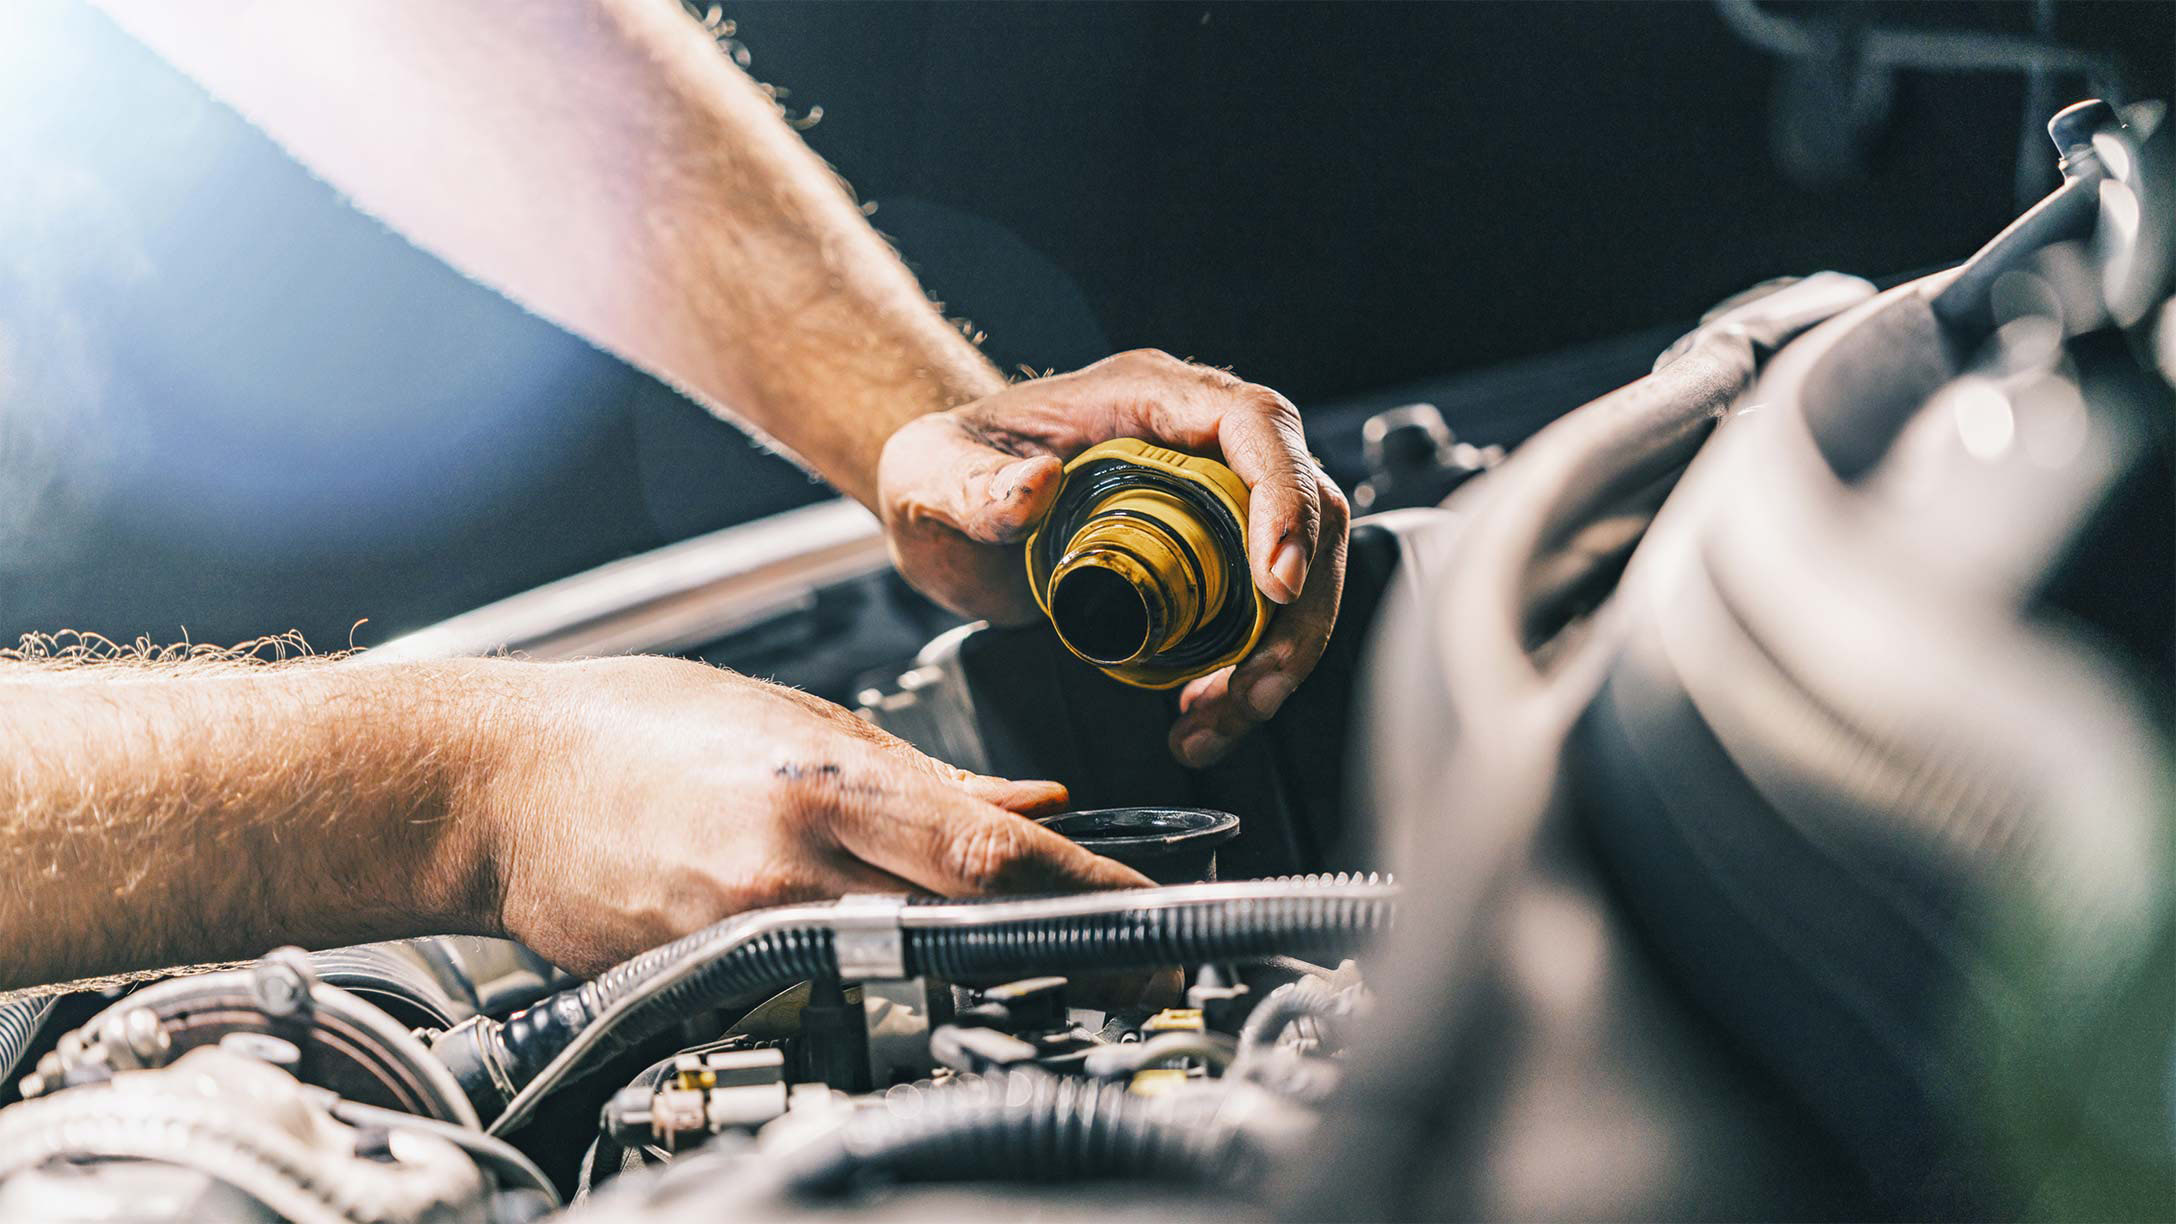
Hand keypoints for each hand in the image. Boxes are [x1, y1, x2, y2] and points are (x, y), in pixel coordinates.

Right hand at [472, 656, 1150, 974]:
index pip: (996, 854)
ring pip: (906, 975)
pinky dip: (885, 987)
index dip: (1093, 894)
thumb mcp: (798, 723)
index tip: (1154, 916)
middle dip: (1062, 952)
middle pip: (968, 929)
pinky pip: (826, 993)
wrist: (494, 784)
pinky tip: (908, 972)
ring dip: (981, 975)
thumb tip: (1030, 803)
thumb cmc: (632, 729)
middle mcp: (791, 871)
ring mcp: (746, 939)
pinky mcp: (708, 986)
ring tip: (1041, 971)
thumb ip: (925, 777)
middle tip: (1129, 963)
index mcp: (823, 788)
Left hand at [878, 350, 1349, 767]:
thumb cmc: (941, 466)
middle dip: (1301, 606)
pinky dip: (1249, 668)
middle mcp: (1196, 436)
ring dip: (1283, 651)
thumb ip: (971, 484)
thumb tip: (1034, 486)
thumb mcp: (932, 472)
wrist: (940, 500)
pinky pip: (1261, 607)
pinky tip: (1205, 713)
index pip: (1254, 424)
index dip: (1284, 498)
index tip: (1275, 583)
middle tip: (1256, 687)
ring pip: (1300, 565)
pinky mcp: (1206, 552)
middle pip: (1309, 503)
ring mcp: (1210, 494)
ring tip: (1225, 718)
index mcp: (1146, 395)